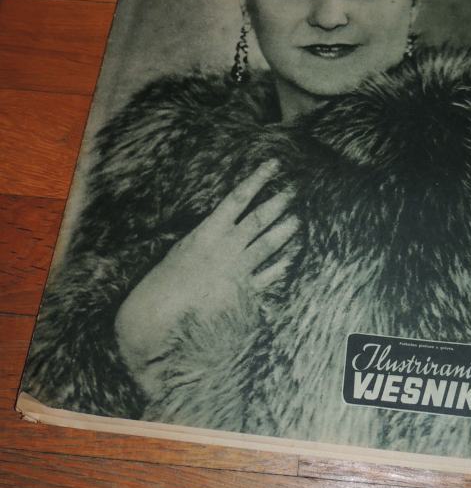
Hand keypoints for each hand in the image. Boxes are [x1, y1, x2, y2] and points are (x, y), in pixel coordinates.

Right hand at [115, 159, 296, 377]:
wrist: (155, 322)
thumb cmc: (158, 287)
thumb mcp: (178, 252)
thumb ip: (203, 239)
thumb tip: (218, 230)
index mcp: (205, 233)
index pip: (237, 198)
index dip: (258, 179)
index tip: (273, 165)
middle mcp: (225, 248)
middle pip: (258, 219)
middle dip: (278, 202)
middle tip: (294, 189)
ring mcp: (236, 271)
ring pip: (267, 244)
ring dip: (284, 231)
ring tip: (297, 220)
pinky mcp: (242, 295)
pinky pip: (267, 276)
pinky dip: (280, 266)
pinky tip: (289, 259)